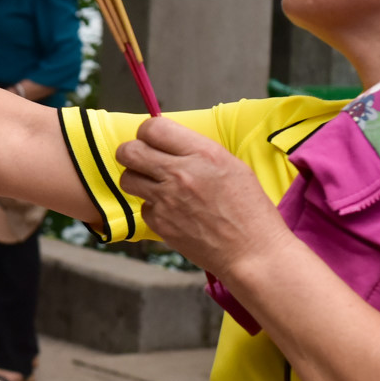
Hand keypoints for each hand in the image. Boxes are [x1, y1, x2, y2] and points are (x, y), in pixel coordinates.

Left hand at [115, 117, 289, 275]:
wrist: (252, 252)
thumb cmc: (250, 210)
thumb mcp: (233, 166)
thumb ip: (198, 152)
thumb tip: (171, 144)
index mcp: (202, 153)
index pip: (153, 128)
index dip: (148, 132)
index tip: (153, 140)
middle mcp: (180, 173)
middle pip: (129, 151)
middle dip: (131, 153)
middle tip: (142, 160)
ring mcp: (167, 200)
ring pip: (127, 179)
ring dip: (137, 179)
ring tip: (155, 185)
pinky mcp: (161, 224)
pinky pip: (143, 208)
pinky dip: (154, 209)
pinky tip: (173, 213)